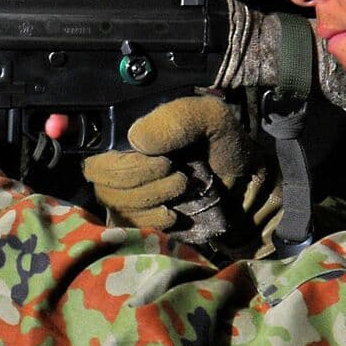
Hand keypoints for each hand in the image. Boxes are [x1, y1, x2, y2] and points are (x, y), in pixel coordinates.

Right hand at [82, 95, 278, 249]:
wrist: (249, 190)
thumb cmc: (226, 149)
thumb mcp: (210, 118)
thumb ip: (177, 118)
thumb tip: (136, 139)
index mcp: (130, 135)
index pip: (96, 152)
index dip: (120, 162)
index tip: (163, 163)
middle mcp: (121, 164)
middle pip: (102, 182)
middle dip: (141, 181)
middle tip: (178, 176)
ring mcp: (128, 196)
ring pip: (114, 205)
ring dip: (150, 200)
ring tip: (184, 189)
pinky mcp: (139, 222)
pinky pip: (127, 227)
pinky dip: (151, 222)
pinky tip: (175, 214)